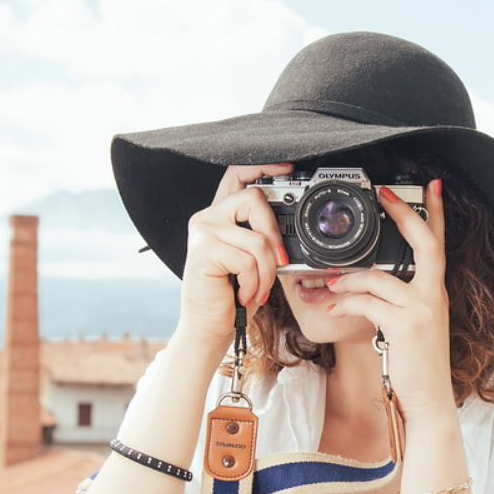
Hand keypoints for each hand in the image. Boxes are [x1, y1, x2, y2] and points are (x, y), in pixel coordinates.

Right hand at [178, 163, 294, 341]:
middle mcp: (208, 217)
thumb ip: (263, 238)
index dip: (263, 167)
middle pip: (253, 199)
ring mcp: (203, 232)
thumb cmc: (232, 295)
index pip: (237, 175)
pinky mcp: (203, 251)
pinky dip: (254, 283)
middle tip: (277, 262)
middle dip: (274, 234)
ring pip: (257, 239)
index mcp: (220, 216)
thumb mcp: (253, 261)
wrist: (209, 326)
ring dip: (266, 272)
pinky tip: (242, 293)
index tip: (287, 168)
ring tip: (257, 289)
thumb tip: (290, 230)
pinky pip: (247, 260)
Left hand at [324, 180, 453, 420]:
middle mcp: (434, 296)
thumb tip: (366, 283)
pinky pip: (368, 303)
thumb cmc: (417, 367)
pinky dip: (345, 302)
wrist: (429, 401)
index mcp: (435, 293)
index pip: (439, 245)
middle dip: (404, 214)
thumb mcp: (412, 327)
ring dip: (347, 279)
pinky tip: (332, 307)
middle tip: (384, 195)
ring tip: (329, 285)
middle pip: (425, 244)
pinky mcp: (405, 325)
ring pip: (378, 277)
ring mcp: (422, 309)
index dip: (436, 214)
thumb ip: (397, 301)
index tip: (431, 188)